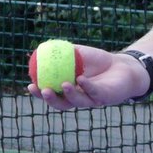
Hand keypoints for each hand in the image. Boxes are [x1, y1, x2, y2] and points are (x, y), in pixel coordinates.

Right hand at [26, 45, 149, 109]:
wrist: (123, 66)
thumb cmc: (99, 61)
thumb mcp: (79, 54)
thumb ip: (63, 53)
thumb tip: (42, 48)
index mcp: (69, 90)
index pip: (51, 94)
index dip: (39, 93)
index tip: (29, 85)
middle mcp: (79, 98)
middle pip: (61, 104)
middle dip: (50, 99)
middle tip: (43, 90)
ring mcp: (91, 100)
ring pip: (77, 101)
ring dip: (68, 94)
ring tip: (63, 84)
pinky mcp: (104, 98)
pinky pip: (94, 93)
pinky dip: (87, 86)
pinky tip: (81, 79)